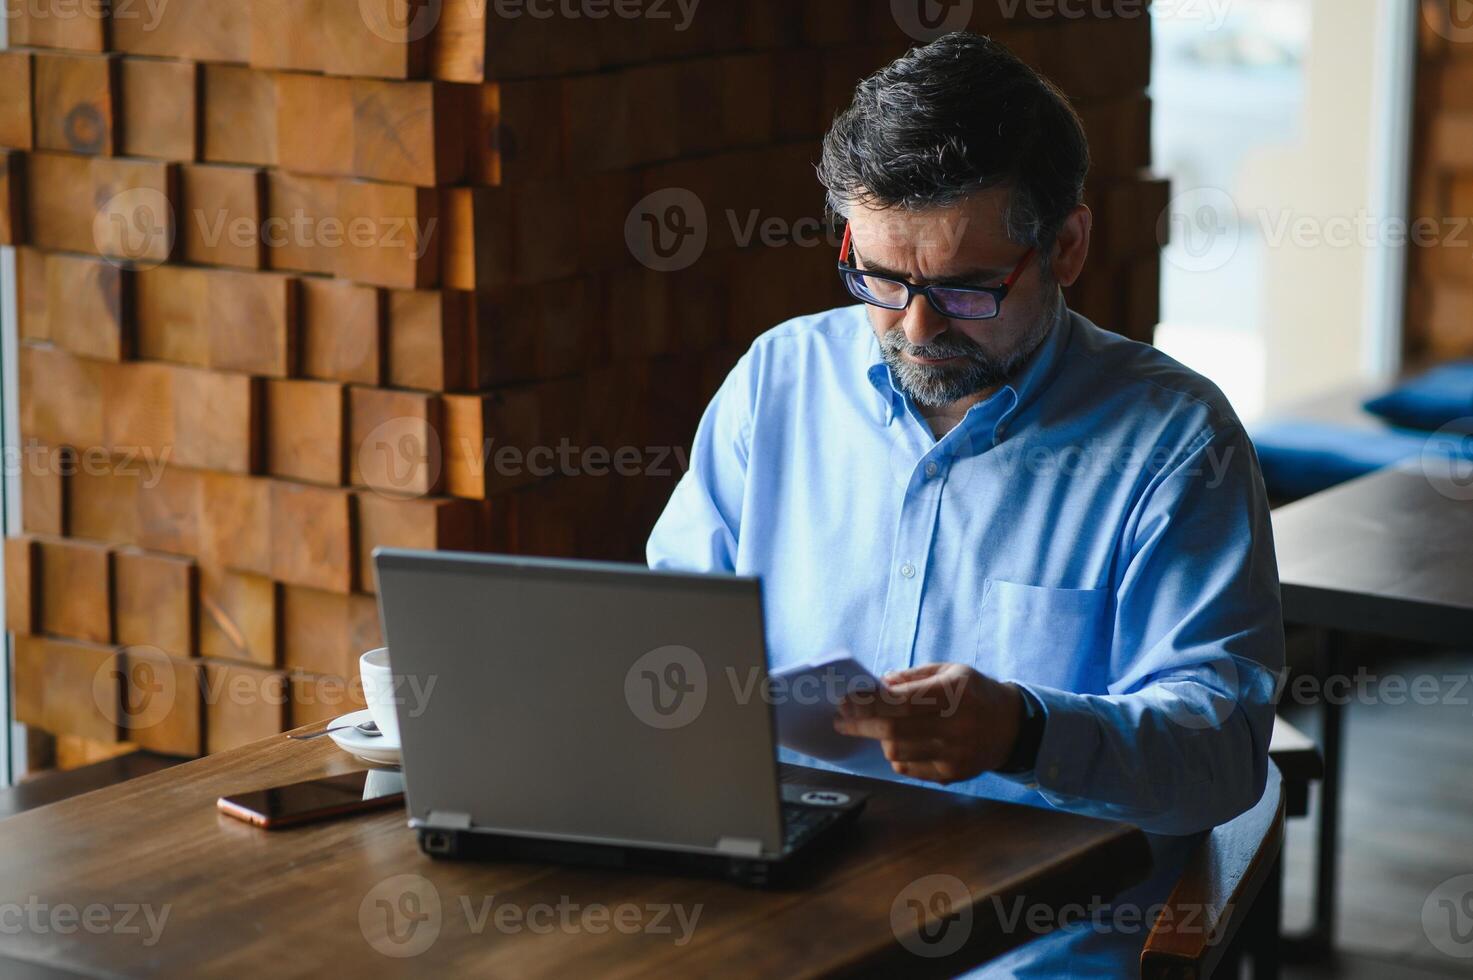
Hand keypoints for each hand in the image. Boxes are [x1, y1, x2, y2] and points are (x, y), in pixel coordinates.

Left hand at [832, 662, 1024, 784]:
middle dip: (860, 723)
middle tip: (841, 718)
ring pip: (897, 751)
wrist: (1012, 727)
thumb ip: (912, 676)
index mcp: (953, 693)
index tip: (846, 699)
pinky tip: (898, 743)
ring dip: (878, 739)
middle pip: (893, 729)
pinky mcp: (953, 773)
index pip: (899, 701)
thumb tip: (878, 685)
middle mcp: (955, 725)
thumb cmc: (974, 693)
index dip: (868, 702)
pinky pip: (908, 768)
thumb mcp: (950, 671)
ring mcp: (954, 753)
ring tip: (876, 727)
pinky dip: (895, 755)